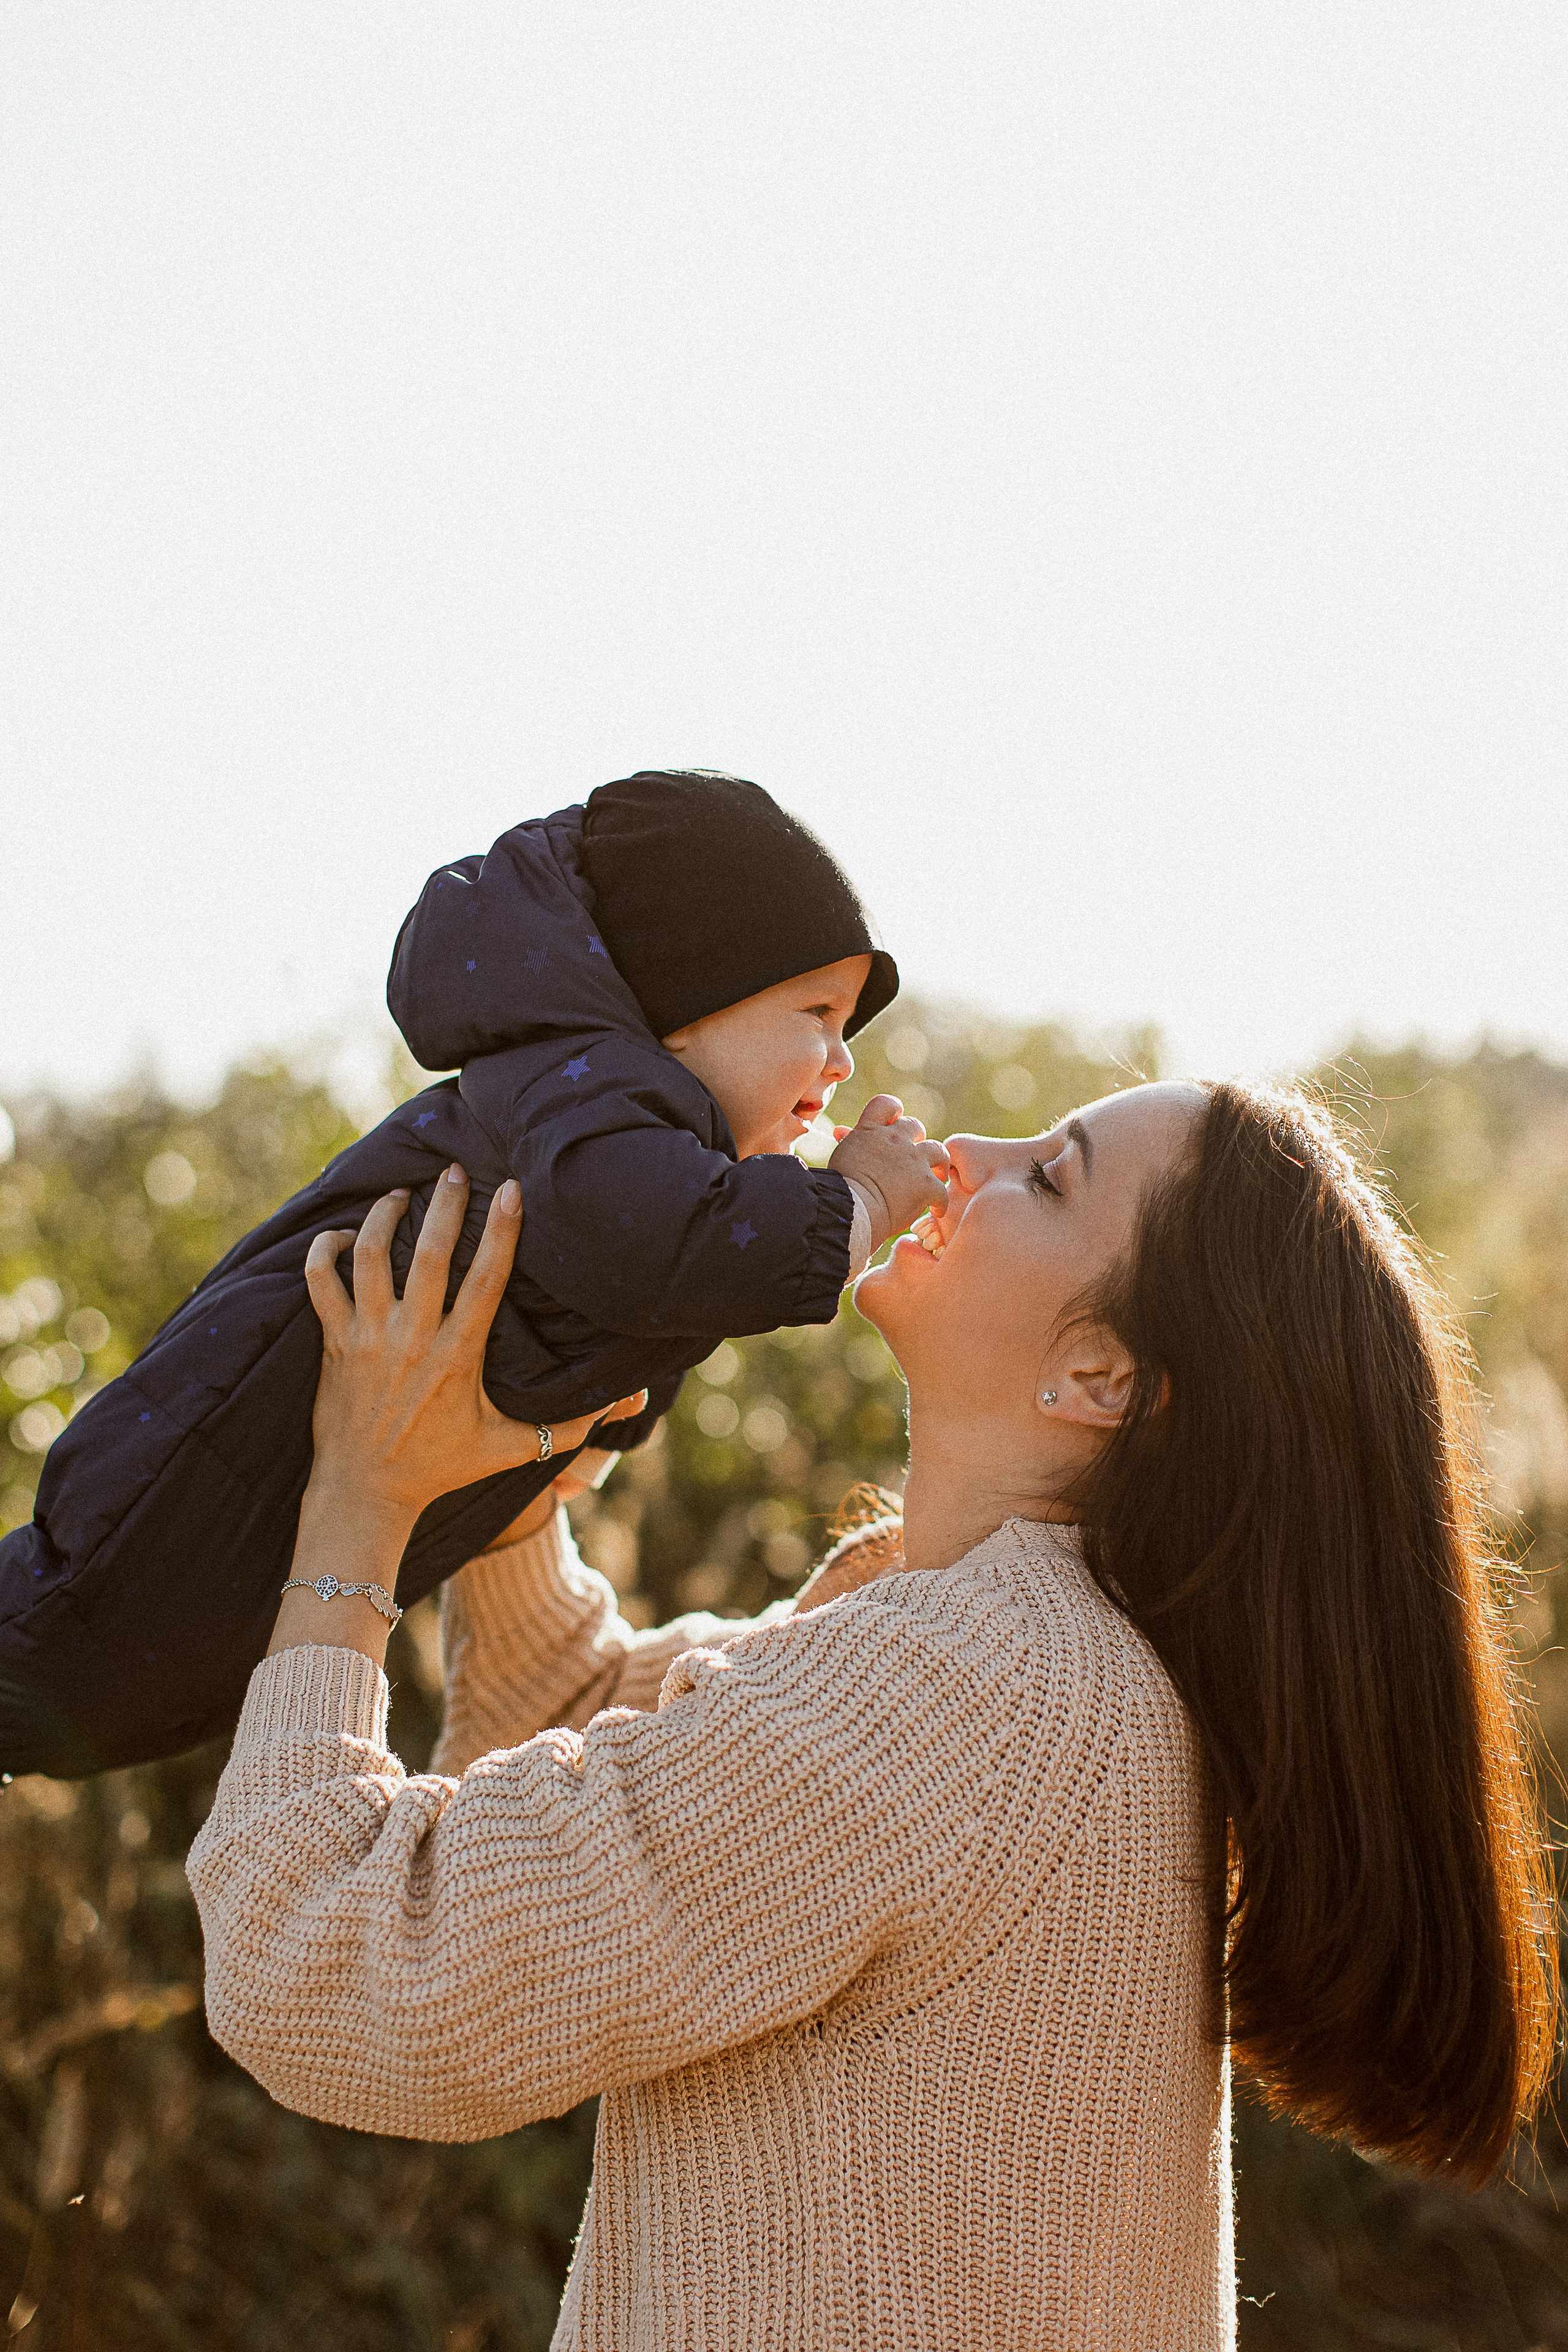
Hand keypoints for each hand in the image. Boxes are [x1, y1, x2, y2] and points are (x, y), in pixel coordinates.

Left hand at [269, 1167, 644, 1660]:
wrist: (364, 1495)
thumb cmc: (439, 1469)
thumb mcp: (506, 1450)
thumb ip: (564, 1427)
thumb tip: (622, 1405)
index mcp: (458, 1356)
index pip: (486, 1279)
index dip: (501, 1229)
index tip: (511, 1189)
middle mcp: (413, 1339)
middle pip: (428, 1253)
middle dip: (443, 1203)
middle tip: (453, 1169)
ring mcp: (368, 1338)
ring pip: (370, 1255)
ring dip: (383, 1216)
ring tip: (398, 1194)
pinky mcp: (334, 1343)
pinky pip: (320, 1283)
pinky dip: (324, 1251)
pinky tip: (340, 1236)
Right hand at [828, 1096, 949, 1251]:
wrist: (851, 1208)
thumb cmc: (839, 1187)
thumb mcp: (841, 1156)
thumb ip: (848, 1141)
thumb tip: (840, 1131)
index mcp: (870, 1131)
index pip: (886, 1104)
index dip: (894, 1111)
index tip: (895, 1122)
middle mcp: (894, 1139)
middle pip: (915, 1126)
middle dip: (917, 1140)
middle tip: (915, 1157)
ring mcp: (913, 1159)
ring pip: (938, 1150)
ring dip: (939, 1163)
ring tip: (937, 1176)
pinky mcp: (926, 1183)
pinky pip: (941, 1190)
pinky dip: (940, 1201)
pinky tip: (936, 1210)